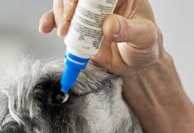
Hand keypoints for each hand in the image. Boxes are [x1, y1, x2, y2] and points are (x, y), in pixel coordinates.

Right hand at [39, 0, 163, 74]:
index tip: (80, 8)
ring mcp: (89, 12)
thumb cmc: (147, 47)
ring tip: (65, 34)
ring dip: (59, 15)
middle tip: (69, 24)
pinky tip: (46, 28)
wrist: (138, 65)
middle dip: (69, 5)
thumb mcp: (145, 37)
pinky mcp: (79, 26)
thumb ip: (128, 30)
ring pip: (66, 2)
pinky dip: (50, 21)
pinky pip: (60, 19)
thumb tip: (108, 25)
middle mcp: (102, 1)